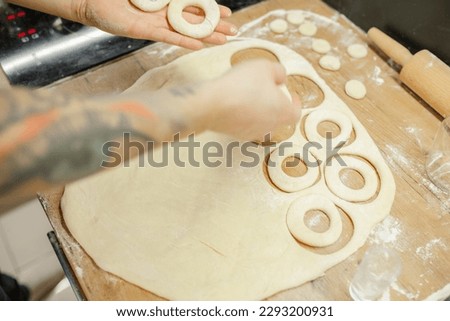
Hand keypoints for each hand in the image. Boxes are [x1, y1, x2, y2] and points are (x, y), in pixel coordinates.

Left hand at [74, 0, 236, 49]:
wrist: (93, 1)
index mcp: (166, 2)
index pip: (194, 7)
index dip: (212, 10)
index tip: (228, 14)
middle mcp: (165, 14)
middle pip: (196, 21)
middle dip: (215, 27)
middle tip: (234, 33)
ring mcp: (157, 24)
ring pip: (187, 31)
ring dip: (205, 37)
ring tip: (223, 42)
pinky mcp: (146, 31)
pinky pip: (169, 37)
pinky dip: (184, 40)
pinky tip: (199, 46)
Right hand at [206, 60, 301, 140]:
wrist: (212, 104)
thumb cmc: (241, 84)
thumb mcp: (265, 67)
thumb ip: (278, 72)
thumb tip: (280, 79)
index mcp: (283, 112)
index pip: (296, 112)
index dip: (296, 103)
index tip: (292, 95)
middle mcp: (270, 126)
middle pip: (279, 118)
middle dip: (276, 105)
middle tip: (268, 92)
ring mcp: (253, 133)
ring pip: (262, 122)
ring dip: (260, 111)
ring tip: (249, 96)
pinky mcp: (236, 135)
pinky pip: (245, 125)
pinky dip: (244, 116)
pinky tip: (235, 104)